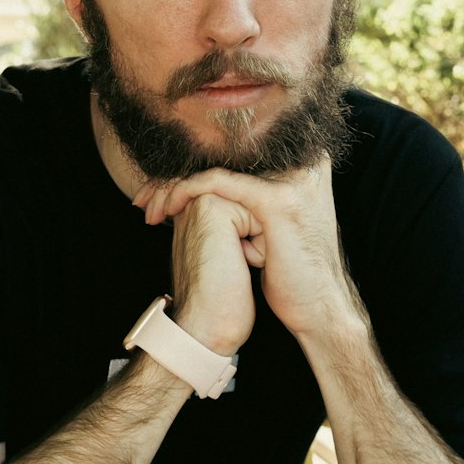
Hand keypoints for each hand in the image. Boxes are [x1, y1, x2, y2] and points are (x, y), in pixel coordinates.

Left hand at [136, 162, 358, 343]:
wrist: (318, 308)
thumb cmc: (289, 272)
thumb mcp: (267, 226)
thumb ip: (244, 200)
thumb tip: (197, 190)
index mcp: (303, 161)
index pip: (235, 154)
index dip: (191, 170)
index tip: (157, 192)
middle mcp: (302, 161)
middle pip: (223, 157)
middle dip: (175, 178)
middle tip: (144, 198)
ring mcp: (292, 178)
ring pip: (215, 168)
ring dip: (173, 186)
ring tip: (150, 207)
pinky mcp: (276, 199)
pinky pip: (218, 183)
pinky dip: (186, 192)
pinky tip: (167, 207)